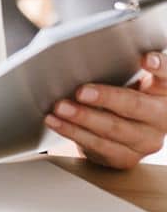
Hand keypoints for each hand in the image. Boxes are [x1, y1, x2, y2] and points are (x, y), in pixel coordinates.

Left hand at [45, 51, 166, 168]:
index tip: (146, 59)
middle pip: (136, 105)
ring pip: (113, 129)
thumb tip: (83, 53)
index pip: (166, 77)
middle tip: (81, 91)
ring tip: (60, 107)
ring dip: (83, 117)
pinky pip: (98, 146)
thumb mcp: (125, 77)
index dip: (159, 67)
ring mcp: (146, 141)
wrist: (118, 126)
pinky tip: (56, 122)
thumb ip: (117, 65)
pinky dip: (72, 131)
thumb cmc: (120, 90)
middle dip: (107, 97)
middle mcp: (160, 118)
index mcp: (164, 91)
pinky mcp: (126, 158)